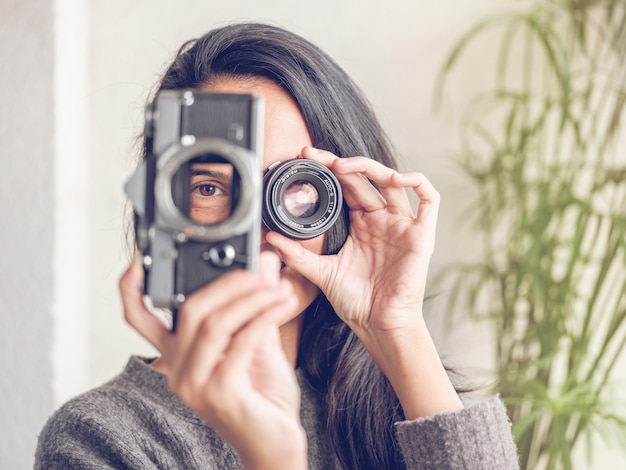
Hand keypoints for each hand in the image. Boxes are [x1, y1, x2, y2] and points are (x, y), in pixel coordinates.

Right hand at [119, 252, 306, 468]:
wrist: (275, 445)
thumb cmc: (263, 397)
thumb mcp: (256, 343)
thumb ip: (255, 306)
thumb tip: (264, 264)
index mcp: (178, 357)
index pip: (140, 319)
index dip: (132, 288)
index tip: (139, 258)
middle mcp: (178, 371)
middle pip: (190, 310)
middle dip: (228, 283)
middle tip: (261, 272)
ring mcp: (195, 385)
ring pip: (215, 324)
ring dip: (252, 298)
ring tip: (278, 287)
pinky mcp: (219, 394)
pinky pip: (240, 342)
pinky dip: (264, 317)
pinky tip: (284, 304)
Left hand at [267, 146, 436, 333]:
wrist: (377, 324)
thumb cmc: (355, 301)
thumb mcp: (321, 273)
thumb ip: (296, 255)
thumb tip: (271, 239)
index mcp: (360, 224)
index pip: (347, 186)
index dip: (329, 169)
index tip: (307, 158)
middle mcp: (381, 219)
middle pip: (366, 178)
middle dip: (342, 163)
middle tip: (318, 157)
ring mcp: (402, 225)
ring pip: (394, 182)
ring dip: (372, 168)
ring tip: (345, 166)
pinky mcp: (421, 234)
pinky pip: (429, 200)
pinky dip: (417, 183)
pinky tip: (397, 178)